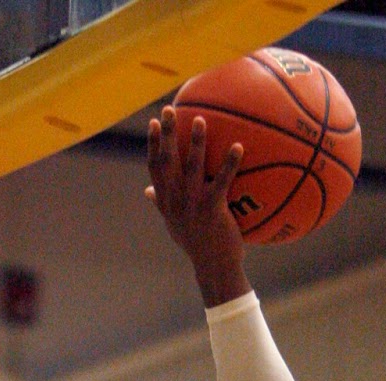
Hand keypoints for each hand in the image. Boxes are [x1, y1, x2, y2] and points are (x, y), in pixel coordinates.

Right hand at [146, 106, 250, 306]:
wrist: (213, 267)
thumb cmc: (196, 245)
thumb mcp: (174, 224)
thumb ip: (161, 204)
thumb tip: (146, 191)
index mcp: (166, 200)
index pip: (155, 167)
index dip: (153, 143)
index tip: (155, 122)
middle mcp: (175, 200)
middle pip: (168, 160)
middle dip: (168, 133)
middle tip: (170, 109)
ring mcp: (193, 204)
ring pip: (192, 167)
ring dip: (196, 142)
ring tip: (200, 120)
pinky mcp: (212, 210)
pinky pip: (222, 181)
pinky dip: (230, 163)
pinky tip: (239, 146)